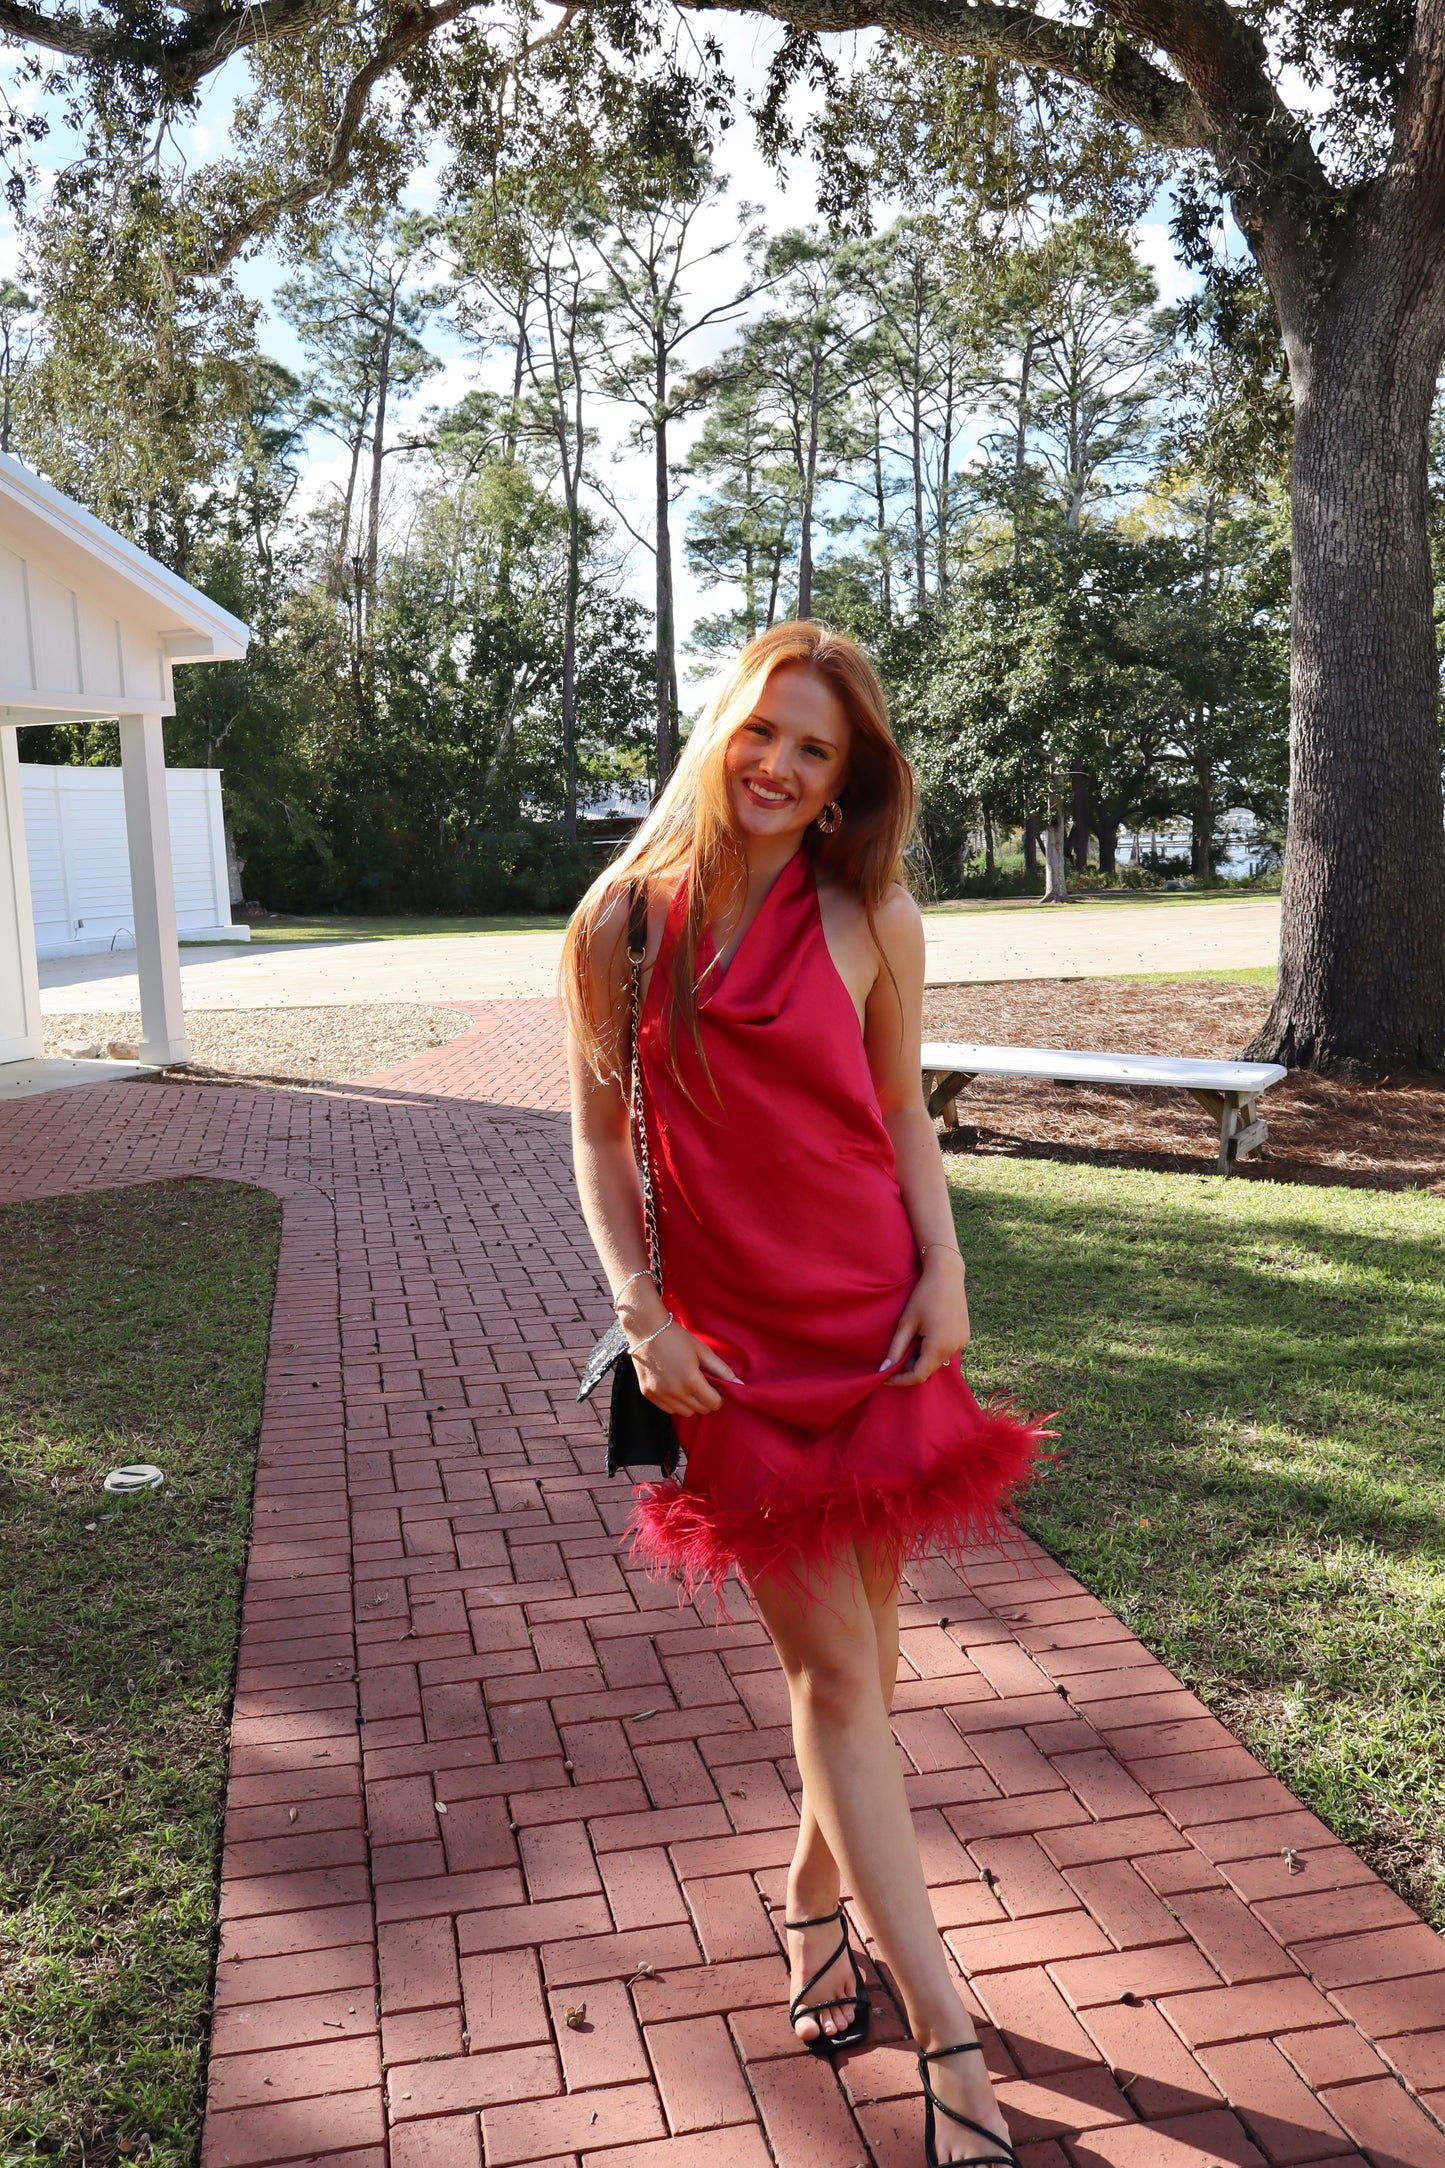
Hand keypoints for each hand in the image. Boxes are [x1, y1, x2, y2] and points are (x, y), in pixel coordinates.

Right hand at [632, 1321, 736, 1415]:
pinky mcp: (648, 1394)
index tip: (718, 1387)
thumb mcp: (702, 1351)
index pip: (713, 1403)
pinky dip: (676, 1403)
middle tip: (705, 1385)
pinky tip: (676, 1387)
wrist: (646, 1330)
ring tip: (690, 1386)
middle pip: (701, 1410)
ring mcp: (659, 1394)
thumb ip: (721, 1369)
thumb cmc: (677, 1338)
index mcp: (690, 1380)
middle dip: (708, 1400)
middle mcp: (674, 1391)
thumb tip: (739, 1384)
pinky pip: (669, 1409)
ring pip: (685, 1412)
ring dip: (692, 1404)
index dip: (720, 1397)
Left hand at [882, 1250, 969, 1386]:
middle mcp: (954, 1348)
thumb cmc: (923, 1295)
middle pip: (928, 1370)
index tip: (884, 1377)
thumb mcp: (906, 1322)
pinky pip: (946, 1351)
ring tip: (910, 1340)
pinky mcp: (964, 1336)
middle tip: (895, 1356)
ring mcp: (962, 1343)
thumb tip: (883, 1369)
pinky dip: (933, 1350)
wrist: (946, 1275)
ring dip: (922, 1358)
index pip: (918, 1376)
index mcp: (938, 1346)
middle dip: (910, 1368)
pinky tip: (925, 1334)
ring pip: (937, 1361)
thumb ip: (895, 1349)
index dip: (900, 1380)